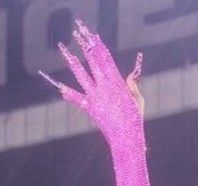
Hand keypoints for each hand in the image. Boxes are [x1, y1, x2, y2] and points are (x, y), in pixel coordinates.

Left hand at [41, 22, 144, 145]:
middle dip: (86, 47)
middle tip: (79, 34)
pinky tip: (60, 88)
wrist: (126, 138)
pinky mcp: (90, 108)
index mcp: (117, 82)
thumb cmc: (135, 120)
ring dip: (73, 63)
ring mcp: (95, 96)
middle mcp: (104, 86)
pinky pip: (77, 99)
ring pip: (82, 75)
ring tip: (67, 52)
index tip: (94, 37)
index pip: (106, 59)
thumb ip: (131, 86)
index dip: (99, 46)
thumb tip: (128, 76)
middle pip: (93, 62)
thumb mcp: (137, 100)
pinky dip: (69, 93)